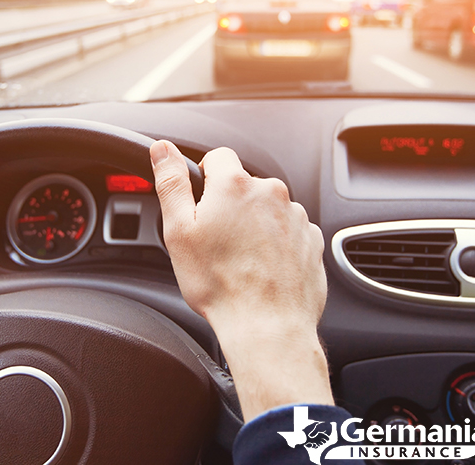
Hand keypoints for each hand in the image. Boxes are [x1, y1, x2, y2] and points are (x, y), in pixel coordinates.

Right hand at [150, 140, 332, 420]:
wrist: (267, 326)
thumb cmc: (219, 284)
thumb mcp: (179, 231)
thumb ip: (171, 183)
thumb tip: (162, 149)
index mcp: (235, 185)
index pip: (218, 157)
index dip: (204, 178)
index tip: (200, 205)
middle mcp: (271, 193)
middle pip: (243, 186)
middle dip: (229, 206)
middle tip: (215, 242)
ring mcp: (296, 217)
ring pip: (266, 210)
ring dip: (254, 225)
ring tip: (240, 261)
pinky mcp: (311, 240)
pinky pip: (288, 231)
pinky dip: (275, 244)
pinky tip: (261, 269)